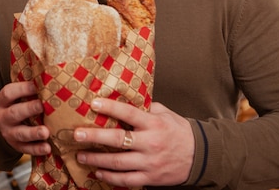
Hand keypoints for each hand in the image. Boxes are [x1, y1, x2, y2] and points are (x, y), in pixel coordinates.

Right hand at [0, 81, 50, 155]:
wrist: (3, 126)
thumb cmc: (17, 105)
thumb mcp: (16, 96)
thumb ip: (28, 88)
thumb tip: (50, 72)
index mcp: (3, 101)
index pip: (8, 93)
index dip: (21, 89)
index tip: (36, 86)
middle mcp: (3, 117)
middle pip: (14, 113)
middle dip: (28, 109)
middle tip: (42, 106)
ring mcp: (9, 132)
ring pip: (20, 133)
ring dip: (33, 133)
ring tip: (46, 132)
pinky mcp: (16, 146)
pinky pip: (26, 149)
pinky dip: (36, 149)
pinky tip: (47, 148)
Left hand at [74, 99, 193, 187]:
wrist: (200, 156)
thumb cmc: (178, 131)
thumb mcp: (164, 114)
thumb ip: (145, 108)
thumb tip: (123, 98)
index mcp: (153, 124)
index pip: (129, 113)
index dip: (110, 107)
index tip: (93, 103)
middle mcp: (150, 143)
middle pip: (118, 140)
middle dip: (95, 137)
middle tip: (77, 135)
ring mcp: (149, 163)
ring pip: (118, 163)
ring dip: (97, 160)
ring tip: (81, 156)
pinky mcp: (150, 178)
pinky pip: (126, 180)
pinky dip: (110, 177)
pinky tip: (98, 172)